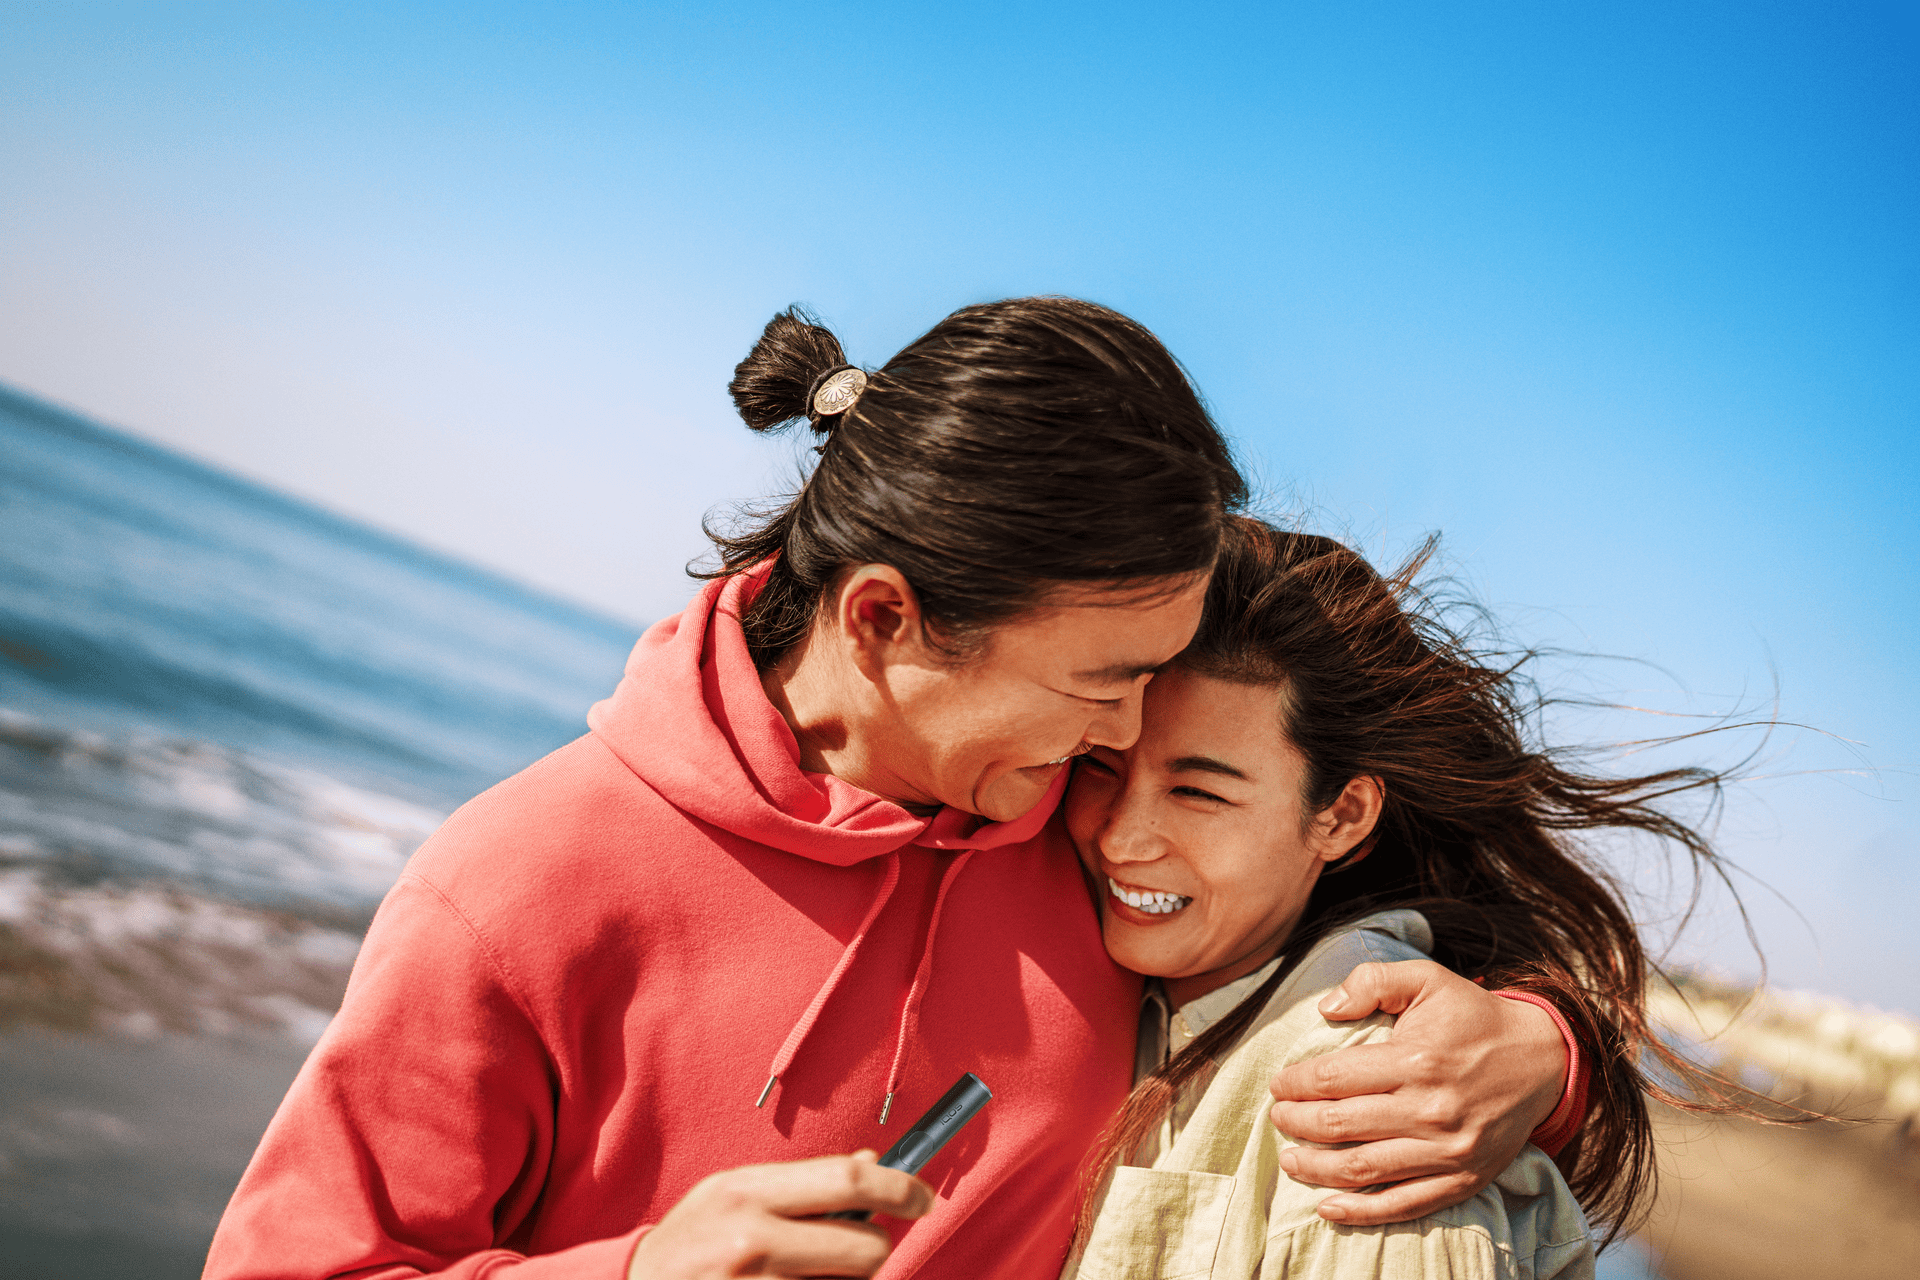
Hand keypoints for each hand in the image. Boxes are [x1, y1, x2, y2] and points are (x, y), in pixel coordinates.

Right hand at [626, 1150, 932, 1278]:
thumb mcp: (733, 1194)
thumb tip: (875, 1168)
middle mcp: (752, 1242)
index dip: (900, 1189)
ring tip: (809, 1275)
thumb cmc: (691, 1242)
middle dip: (875, 1251)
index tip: (921, 1198)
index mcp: (747, 1193)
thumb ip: (800, 1184)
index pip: (849, 1182)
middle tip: (859, 1249)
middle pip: (866, 1248)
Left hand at [1267, 960, 1565, 1224]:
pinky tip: (1328, 1205)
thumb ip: (1373, 980)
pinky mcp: (1464, 1179)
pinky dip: (1362, 1211)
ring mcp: (1448, 1151)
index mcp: (1416, 1059)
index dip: (1294, 1084)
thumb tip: (1326, 1007)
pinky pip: (1405, 1204)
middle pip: (1340, 1125)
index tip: (1279, 1085)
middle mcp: (1430, 1109)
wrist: (1542, 1059)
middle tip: (1278, 1118)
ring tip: (1289, 1159)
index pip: (1332, 1079)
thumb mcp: (1428, 978)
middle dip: (1296, 1124)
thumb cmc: (1474, 1016)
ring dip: (1315, 1169)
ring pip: (1363, 1169)